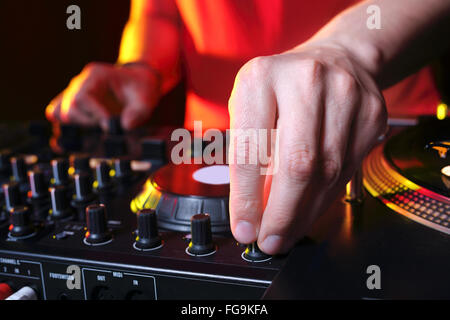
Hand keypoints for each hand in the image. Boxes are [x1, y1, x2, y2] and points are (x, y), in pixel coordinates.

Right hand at [45, 62, 160, 129]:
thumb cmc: (140, 88)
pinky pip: (57, 114)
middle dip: (87, 123)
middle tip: (106, 127)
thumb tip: (125, 126)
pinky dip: (67, 127)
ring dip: (75, 127)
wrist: (138, 82)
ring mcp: (73, 93)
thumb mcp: (146, 99)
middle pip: (68, 107)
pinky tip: (82, 135)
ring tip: (95, 130)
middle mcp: (79, 83)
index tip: (109, 126)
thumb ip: (138, 113)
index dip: (93, 115)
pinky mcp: (73, 104)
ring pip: (57, 111)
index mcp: (95, 75)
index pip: (82, 97)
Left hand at [228, 43, 387, 254]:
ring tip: (287, 232)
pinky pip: (348, 170)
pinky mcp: (371, 115)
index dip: (247, 197)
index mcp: (262, 77)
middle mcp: (306, 81)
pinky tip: (310, 210)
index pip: (252, 148)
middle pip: (298, 164)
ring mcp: (346, 96)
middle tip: (270, 241)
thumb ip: (248, 154)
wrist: (334, 60)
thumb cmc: (280, 88)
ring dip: (305, 213)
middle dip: (283, 214)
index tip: (245, 228)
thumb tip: (254, 210)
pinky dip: (325, 198)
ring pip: (328, 173)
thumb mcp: (249, 107)